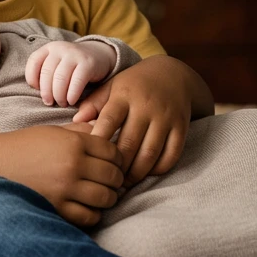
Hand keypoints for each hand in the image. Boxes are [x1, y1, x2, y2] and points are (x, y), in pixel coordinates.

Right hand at [0, 125, 123, 226]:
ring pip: (106, 198)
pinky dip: (94, 214)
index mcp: (73, 143)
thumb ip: (80, 132)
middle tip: (112, 181)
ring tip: (103, 195)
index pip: (113, 152)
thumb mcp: (53, 132)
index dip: (118, 158)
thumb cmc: (23, 147)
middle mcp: (73, 165)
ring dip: (109, 197)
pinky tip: (89, 207)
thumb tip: (105, 130)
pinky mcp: (57, 208)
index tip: (114, 163)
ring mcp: (65, 189)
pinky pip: (89, 216)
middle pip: (113, 175)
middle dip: (116, 179)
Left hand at [25, 40, 116, 106]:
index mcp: (49, 48)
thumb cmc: (71, 66)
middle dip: (46, 92)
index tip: (37, 90)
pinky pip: (76, 82)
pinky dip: (72, 95)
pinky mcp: (87, 63)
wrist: (99, 55)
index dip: (32, 79)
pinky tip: (71, 101)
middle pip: (46, 73)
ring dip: (59, 95)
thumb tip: (37, 92)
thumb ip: (45, 73)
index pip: (33, 62)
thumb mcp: (56, 63)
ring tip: (62, 103)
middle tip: (49, 102)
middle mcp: (60, 48)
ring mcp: (74, 54)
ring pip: (60, 78)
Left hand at [74, 56, 194, 187]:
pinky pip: (171, 155)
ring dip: (136, 173)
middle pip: (129, 143)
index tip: (89, 158)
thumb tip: (75, 123)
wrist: (173, 74)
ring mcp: (165, 117)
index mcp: (125, 95)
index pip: (109, 120)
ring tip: (124, 182)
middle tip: (107, 179)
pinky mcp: (181, 127)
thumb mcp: (114, 86)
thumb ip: (94, 103)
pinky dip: (158, 169)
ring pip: (150, 153)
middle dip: (117, 165)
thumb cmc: (135, 84)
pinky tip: (147, 173)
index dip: (98, 141)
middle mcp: (146, 106)